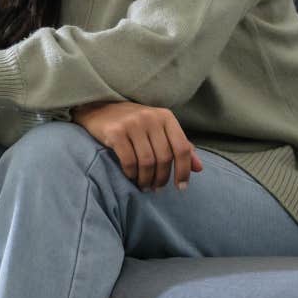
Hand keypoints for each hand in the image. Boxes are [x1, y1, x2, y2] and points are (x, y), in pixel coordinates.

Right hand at [71, 101, 202, 190]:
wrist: (98, 108)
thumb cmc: (132, 122)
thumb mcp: (158, 129)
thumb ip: (178, 146)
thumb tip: (199, 168)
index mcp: (165, 116)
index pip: (182, 148)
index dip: (183, 170)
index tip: (181, 187)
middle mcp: (150, 118)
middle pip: (164, 158)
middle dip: (162, 178)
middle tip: (156, 188)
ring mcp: (132, 123)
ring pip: (147, 162)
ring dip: (146, 179)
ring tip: (144, 185)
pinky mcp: (115, 132)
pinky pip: (129, 161)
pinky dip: (131, 173)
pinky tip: (131, 176)